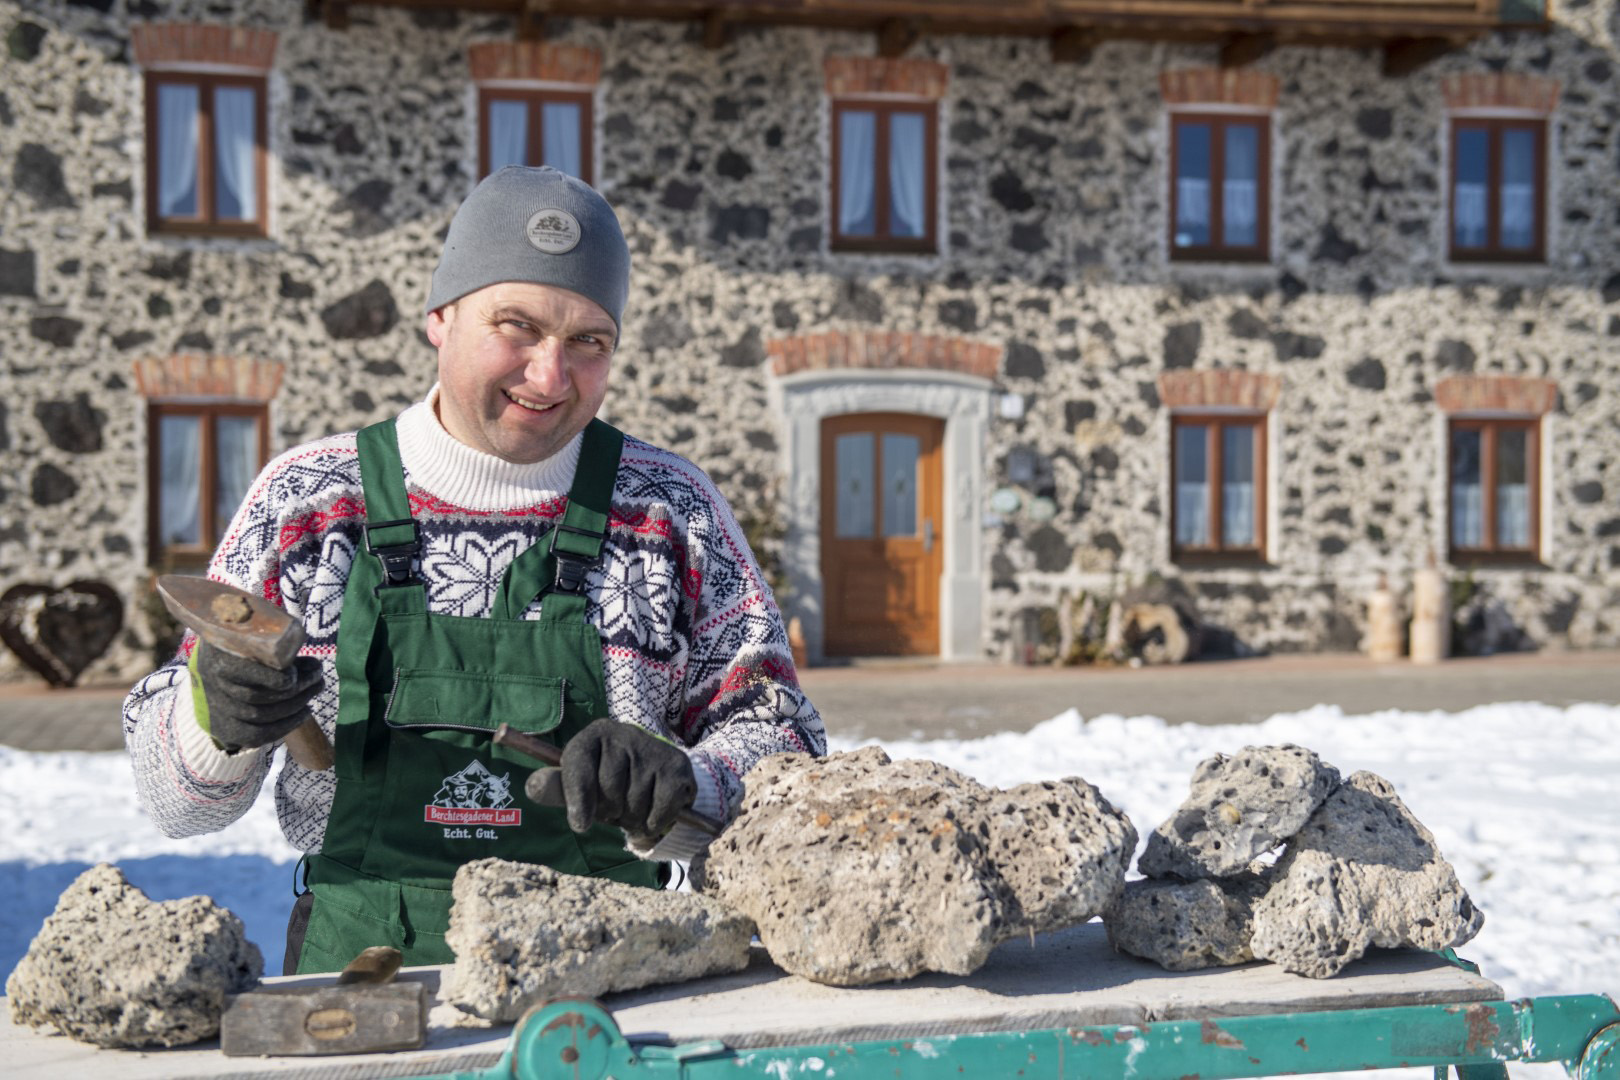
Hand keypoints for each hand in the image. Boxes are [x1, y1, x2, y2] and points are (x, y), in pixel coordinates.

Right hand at [192, 641, 323, 752]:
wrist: (218, 665)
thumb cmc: (248, 646)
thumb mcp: (260, 638)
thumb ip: (282, 652)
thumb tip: (314, 668)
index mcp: (217, 655)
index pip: (242, 672)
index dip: (272, 678)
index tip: (295, 674)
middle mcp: (211, 683)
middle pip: (255, 696)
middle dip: (295, 690)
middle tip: (318, 680)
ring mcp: (216, 708)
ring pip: (258, 716)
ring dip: (294, 707)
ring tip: (315, 692)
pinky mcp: (222, 727)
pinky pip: (255, 735)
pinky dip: (285, 726)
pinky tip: (304, 713)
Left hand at [525, 717, 696, 836]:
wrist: (654, 771)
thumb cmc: (607, 780)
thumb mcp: (579, 783)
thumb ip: (555, 788)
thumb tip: (533, 786)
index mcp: (593, 736)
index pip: (579, 766)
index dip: (579, 799)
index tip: (581, 824)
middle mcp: (624, 734)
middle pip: (610, 791)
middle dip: (610, 811)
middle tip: (615, 806)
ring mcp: (653, 749)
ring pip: (635, 805)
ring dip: (633, 819)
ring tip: (633, 807)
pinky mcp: (677, 766)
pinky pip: (660, 811)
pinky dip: (654, 823)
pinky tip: (652, 811)